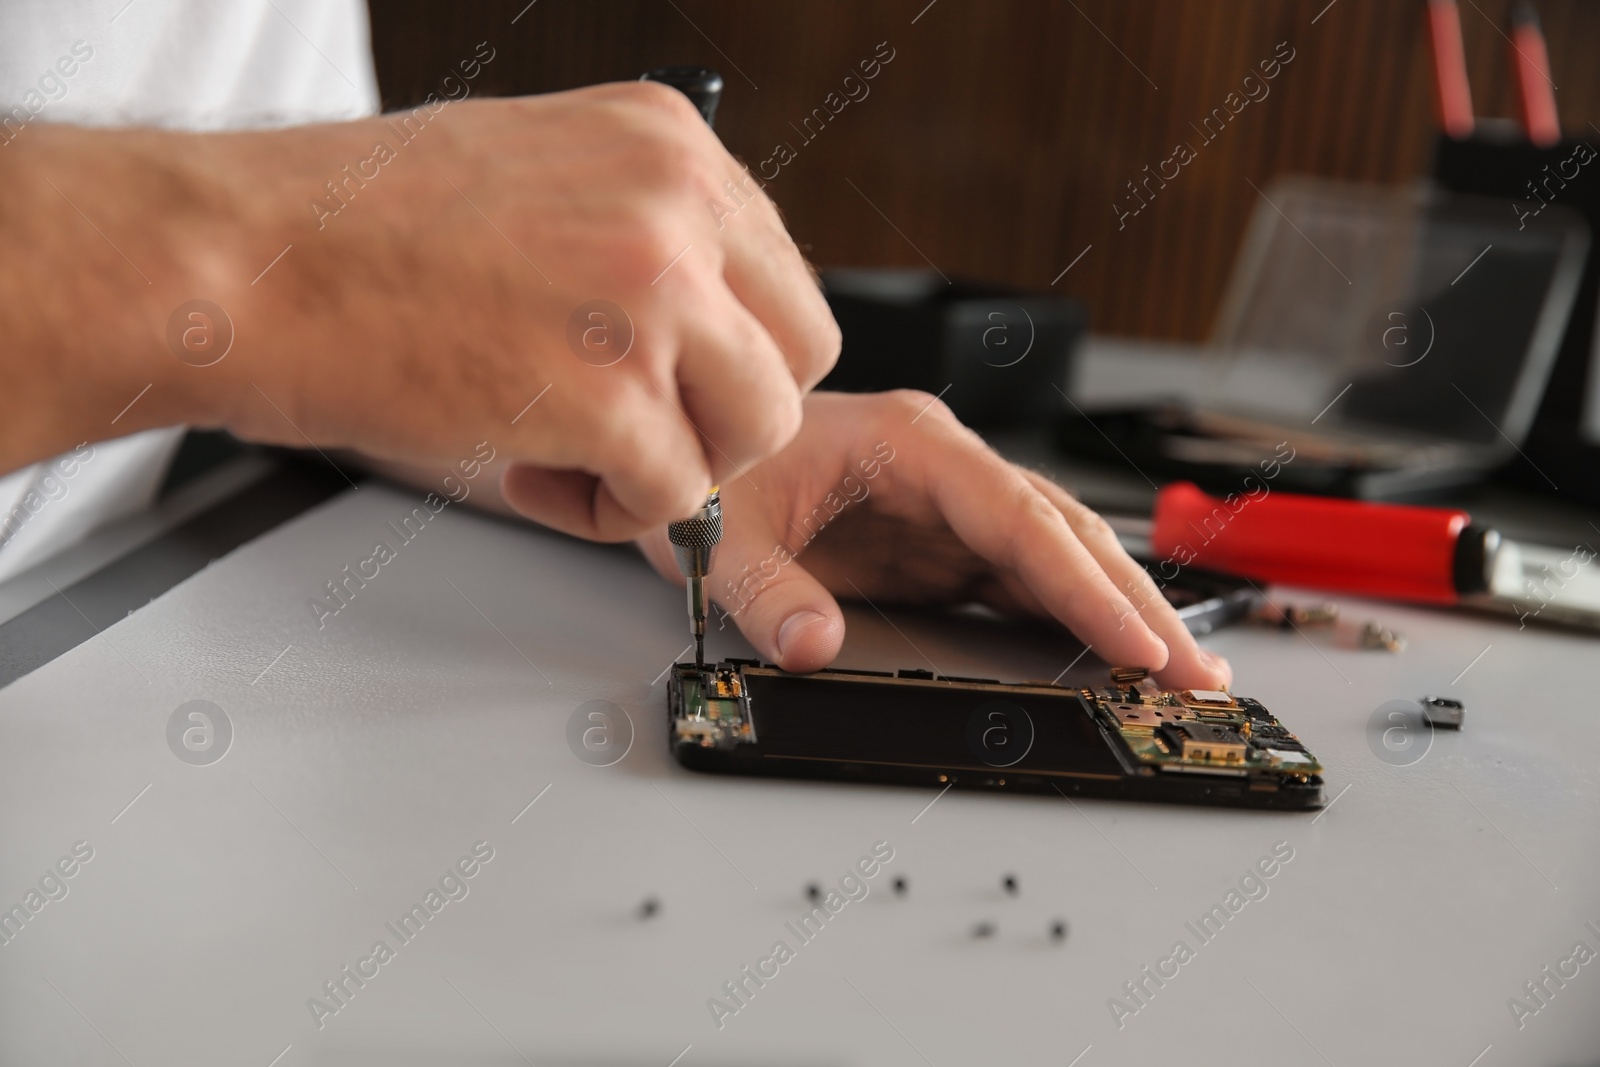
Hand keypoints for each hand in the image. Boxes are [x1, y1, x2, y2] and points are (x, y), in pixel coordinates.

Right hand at [3, 83, 836, 537]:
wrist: (246, 261)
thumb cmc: (356, 226)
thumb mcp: (537, 171)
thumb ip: (638, 225)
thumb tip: (703, 305)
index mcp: (667, 141)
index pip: (781, 276)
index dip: (730, 352)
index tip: (674, 378)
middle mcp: (676, 205)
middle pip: (801, 355)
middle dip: (730, 414)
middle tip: (646, 429)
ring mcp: (649, 296)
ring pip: (759, 432)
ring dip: (681, 467)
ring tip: (584, 455)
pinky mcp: (607, 394)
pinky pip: (679, 499)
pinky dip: (614, 514)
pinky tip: (536, 474)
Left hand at [635, 391, 1231, 689]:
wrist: (701, 441)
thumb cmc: (719, 466)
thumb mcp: (720, 530)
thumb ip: (765, 590)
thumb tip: (815, 647)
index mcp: (911, 443)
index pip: (1019, 519)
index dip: (1082, 585)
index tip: (1135, 642)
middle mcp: (947, 468)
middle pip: (1063, 535)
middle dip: (1133, 605)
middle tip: (1195, 674)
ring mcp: (950, 505)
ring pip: (1056, 556)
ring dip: (1117, 611)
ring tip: (1177, 672)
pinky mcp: (942, 540)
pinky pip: (1022, 578)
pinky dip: (1070, 617)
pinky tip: (1108, 655)